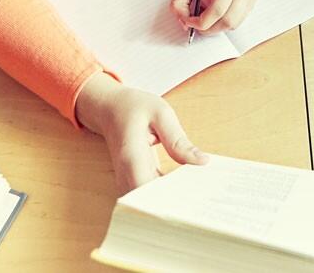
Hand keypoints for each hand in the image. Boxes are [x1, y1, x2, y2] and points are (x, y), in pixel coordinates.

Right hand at [75, 72, 206, 193]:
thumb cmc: (134, 108)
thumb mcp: (161, 114)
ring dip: (173, 201)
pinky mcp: (135, 181)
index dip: (170, 203)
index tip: (194, 201)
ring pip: (150, 204)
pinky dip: (169, 194)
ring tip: (199, 195)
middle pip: (150, 204)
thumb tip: (202, 162)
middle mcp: (126, 175)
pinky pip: (151, 196)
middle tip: (204, 200)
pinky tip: (187, 186)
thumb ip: (179, 141)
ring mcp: (128, 181)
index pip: (149, 192)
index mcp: (132, 157)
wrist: (110, 109)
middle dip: (176, 205)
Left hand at [171, 0, 257, 34]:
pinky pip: (238, 21)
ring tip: (206, 15)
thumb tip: (184, 23)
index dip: (202, 22)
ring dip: (216, 26)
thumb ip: (181, 0)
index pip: (218, 8)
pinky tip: (216, 12)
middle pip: (228, 20)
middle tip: (196, 25)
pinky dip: (223, 23)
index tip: (189, 22)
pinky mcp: (254, 1)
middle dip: (209, 28)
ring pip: (233, 24)